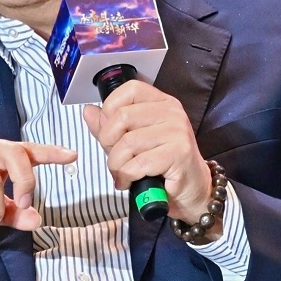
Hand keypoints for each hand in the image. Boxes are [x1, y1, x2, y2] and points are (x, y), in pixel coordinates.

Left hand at [81, 81, 215, 234]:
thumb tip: (88, 111)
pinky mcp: (179, 154)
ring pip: (127, 142)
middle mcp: (171, 112)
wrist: (193, 191)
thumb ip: (109, 126)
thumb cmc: (161, 165)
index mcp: (161, 102)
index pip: (129, 89)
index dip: (110, 108)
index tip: (109, 131)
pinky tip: (128, 183)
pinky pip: (138, 163)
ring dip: (116, 165)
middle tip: (114, 159)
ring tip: (120, 174)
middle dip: (108, 142)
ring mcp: (177, 131)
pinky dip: (126, 176)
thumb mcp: (132, 142)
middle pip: (123, 116)